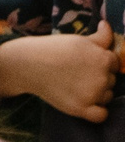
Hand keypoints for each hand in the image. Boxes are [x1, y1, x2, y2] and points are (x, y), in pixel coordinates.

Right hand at [0, 26, 119, 119]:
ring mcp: (93, 94)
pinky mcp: (81, 108)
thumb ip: (100, 36)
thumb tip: (107, 25)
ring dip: (98, 93)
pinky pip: (101, 115)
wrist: (27, 64)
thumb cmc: (52, 48)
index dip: (102, 62)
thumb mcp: (78, 39)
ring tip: (77, 85)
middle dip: (99, 77)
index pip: (114, 63)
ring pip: (107, 96)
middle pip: (111, 80)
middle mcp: (102, 77)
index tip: (87, 62)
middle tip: (79, 73)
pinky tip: (87, 104)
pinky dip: (98, 112)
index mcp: (103, 58)